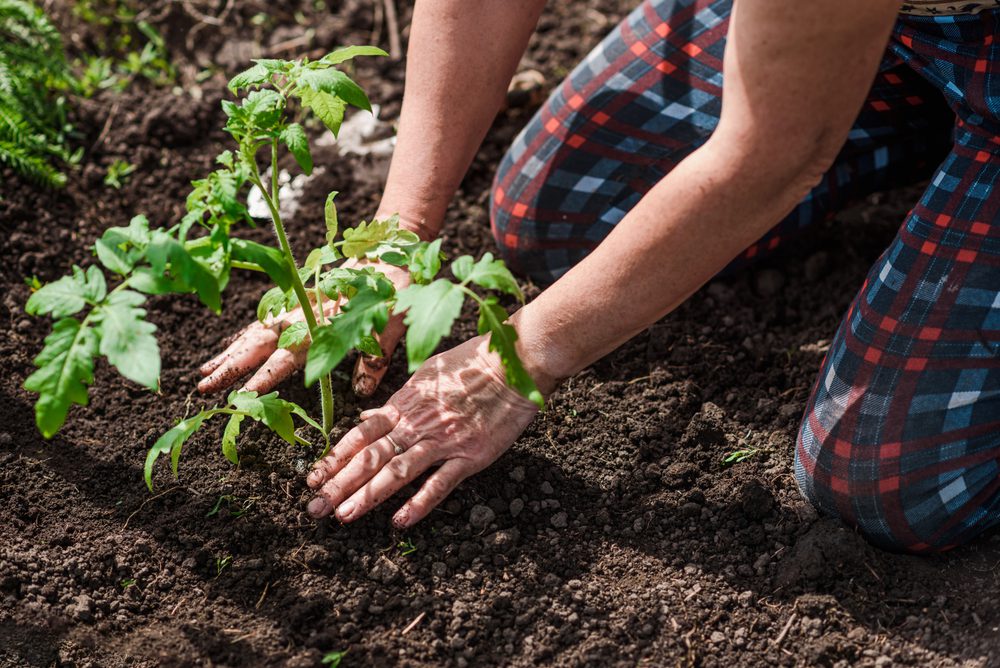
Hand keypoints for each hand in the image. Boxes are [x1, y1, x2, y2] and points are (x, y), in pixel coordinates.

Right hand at [197, 260, 409, 395]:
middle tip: (202, 387)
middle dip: (231, 365)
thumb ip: (375, 357)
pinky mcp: (300, 298)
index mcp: (324, 321)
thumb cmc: (395, 285)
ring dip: (230, 351)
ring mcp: (298, 303)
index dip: (265, 375)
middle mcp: (304, 312)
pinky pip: (265, 319)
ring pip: (256, 330)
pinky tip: (231, 345)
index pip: (288, 354)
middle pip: (259, 342)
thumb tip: (361, 391)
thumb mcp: (392, 322)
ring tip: (204, 370)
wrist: (390, 244)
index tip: (243, 393)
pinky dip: (244, 334)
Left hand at [304, 334, 539, 527]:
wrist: (516, 362)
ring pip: (398, 472)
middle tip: (314, 508)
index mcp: (406, 403)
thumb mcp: (427, 374)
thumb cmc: (473, 363)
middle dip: (340, 484)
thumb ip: (396, 400)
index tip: (312, 478)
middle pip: (371, 456)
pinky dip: (419, 503)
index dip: (335, 458)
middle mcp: (419, 423)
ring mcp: (444, 440)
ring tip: (344, 516)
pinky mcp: (471, 455)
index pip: (361, 434)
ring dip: (369, 496)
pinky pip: (441, 483)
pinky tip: (400, 522)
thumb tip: (367, 416)